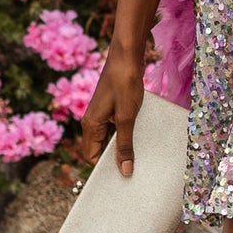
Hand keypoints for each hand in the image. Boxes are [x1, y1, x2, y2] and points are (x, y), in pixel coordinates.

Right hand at [79, 50, 145, 177]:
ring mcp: (103, 114)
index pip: (92, 157)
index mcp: (90, 125)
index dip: (105, 168)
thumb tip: (124, 171)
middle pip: (101, 149)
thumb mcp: (126, 117)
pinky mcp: (113, 108)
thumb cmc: (124, 82)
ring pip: (111, 139)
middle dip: (116, 159)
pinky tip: (142, 137)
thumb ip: (124, 145)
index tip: (122, 177)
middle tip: (136, 170)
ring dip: (125, 145)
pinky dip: (129, 133)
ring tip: (142, 155)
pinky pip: (118, 128)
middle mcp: (93, 121)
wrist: (127, 55)